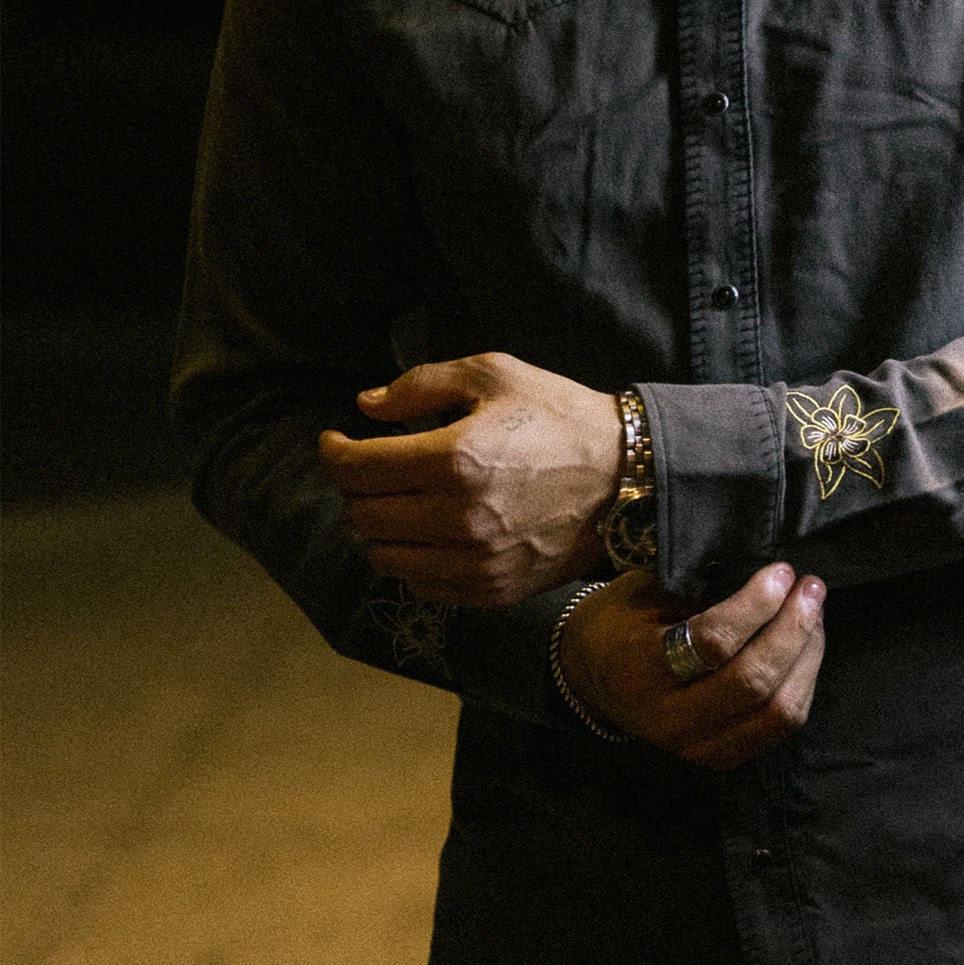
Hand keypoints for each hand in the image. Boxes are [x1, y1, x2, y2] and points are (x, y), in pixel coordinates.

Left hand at [319, 352, 621, 607]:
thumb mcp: (496, 375)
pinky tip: (430, 532)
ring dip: (380, 527)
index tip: (336, 441)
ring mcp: (473, 561)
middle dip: (357, 487)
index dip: (334, 452)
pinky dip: (411, 558)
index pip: (357, 468)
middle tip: (374, 467)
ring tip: (400, 501)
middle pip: (362, 514)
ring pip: (383, 555)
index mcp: (455, 458)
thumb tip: (366, 406)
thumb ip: (423, 384)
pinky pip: (419, 583)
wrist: (627, 476)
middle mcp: (457, 518)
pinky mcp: (489, 589)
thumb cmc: (560, 416)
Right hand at [562, 564, 826, 767]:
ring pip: (775, 712)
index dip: (756, 605)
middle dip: (793, 629)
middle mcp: (667, 719)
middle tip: (811, 587)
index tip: (782, 571)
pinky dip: (803, 684)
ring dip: (807, 657)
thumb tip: (770, 573)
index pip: (712, 643)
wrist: (594, 676)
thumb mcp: (647, 590)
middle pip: (751, 682)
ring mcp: (695, 748)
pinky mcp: (719, 758)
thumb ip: (700, 586)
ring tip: (815, 613)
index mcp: (640, 669)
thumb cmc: (624, 619)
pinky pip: (779, 727)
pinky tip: (807, 648)